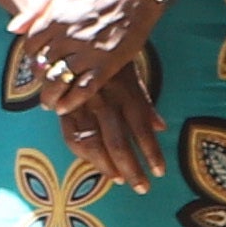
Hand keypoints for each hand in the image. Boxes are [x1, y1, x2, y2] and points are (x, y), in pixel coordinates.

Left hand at [14, 0, 162, 104]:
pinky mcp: (107, 64)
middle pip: (42, 65)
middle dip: (39, 77)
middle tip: (43, 83)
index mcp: (55, 17)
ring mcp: (87, 52)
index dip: (31, 55)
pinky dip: (71, 102)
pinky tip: (64, 107)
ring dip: (49, 95)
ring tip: (49, 102)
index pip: (30, 45)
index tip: (37, 60)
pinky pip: (83, 90)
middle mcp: (68, 36)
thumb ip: (37, 8)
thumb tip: (13, 28)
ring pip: (58, 81)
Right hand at [60, 65, 164, 191]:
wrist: (71, 38)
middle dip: (131, 169)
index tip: (160, 172)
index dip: (151, 152)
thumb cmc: (107, 58)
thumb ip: (144, 102)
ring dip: (107, 167)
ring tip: (120, 180)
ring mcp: (81, 105)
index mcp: (124, 91)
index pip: (141, 128)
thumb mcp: (130, 74)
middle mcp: (104, 100)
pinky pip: (72, 137)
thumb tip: (162, 127)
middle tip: (142, 188)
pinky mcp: (63, 108)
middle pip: (118, 142)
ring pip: (94, 144)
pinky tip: (96, 164)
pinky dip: (84, 155)